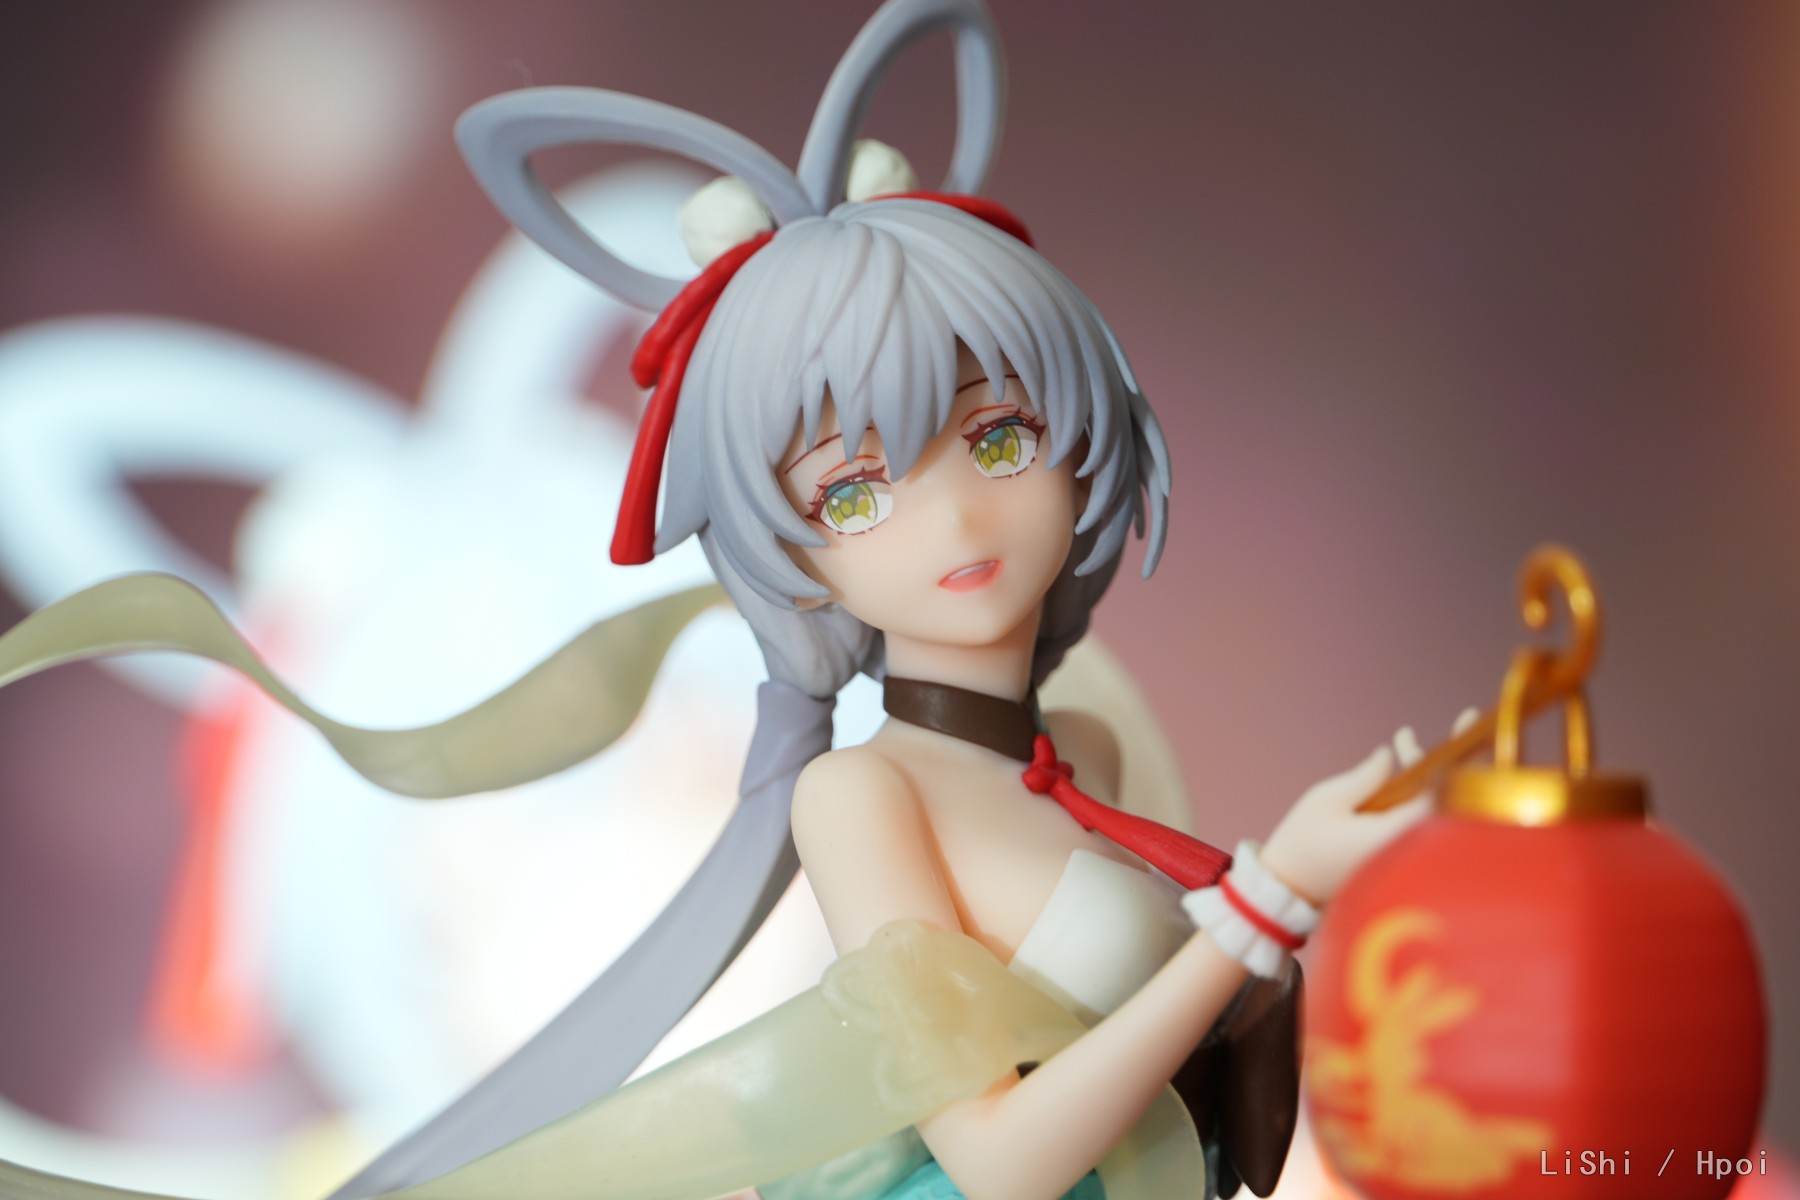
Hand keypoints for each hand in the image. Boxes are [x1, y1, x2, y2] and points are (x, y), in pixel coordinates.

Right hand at [1261, 710, 1476, 904]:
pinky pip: (1416, 817)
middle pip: (1445, 797)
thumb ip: (1366, 777)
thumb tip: (1391, 756)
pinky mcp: (1394, 854)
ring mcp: (1403, 852)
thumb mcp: (1327, 800)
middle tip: (1461, 718)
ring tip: (1403, 741)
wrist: (1287, 888)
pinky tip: (1399, 766)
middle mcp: (1407, 847)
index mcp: (1394, 834)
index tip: (1466, 722)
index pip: (1442, 792)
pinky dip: (1413, 791)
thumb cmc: (1301, 844)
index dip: (1459, 755)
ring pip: (1429, 806)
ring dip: (1425, 772)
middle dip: (1449, 758)